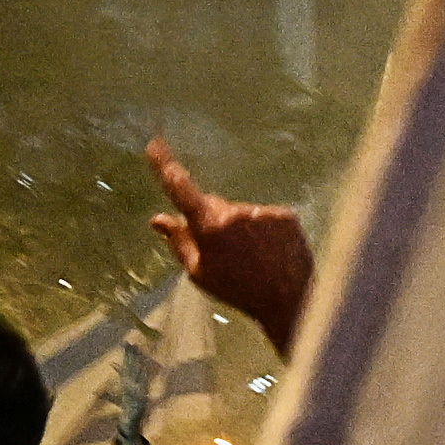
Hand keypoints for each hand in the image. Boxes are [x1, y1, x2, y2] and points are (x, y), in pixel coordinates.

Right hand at [146, 139, 313, 354]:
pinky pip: (265, 216)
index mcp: (209, 227)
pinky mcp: (286, 215)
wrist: (289, 301)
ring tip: (252, 257)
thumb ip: (178, 241)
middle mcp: (236, 213)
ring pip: (240, 212)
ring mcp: (263, 212)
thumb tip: (157, 218)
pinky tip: (270, 251)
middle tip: (224, 251)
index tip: (155, 143)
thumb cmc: (237, 290)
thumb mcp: (199, 272)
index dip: (165, 164)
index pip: (181, 189)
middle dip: (212, 220)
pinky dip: (264, 229)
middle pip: (213, 204)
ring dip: (240, 227)